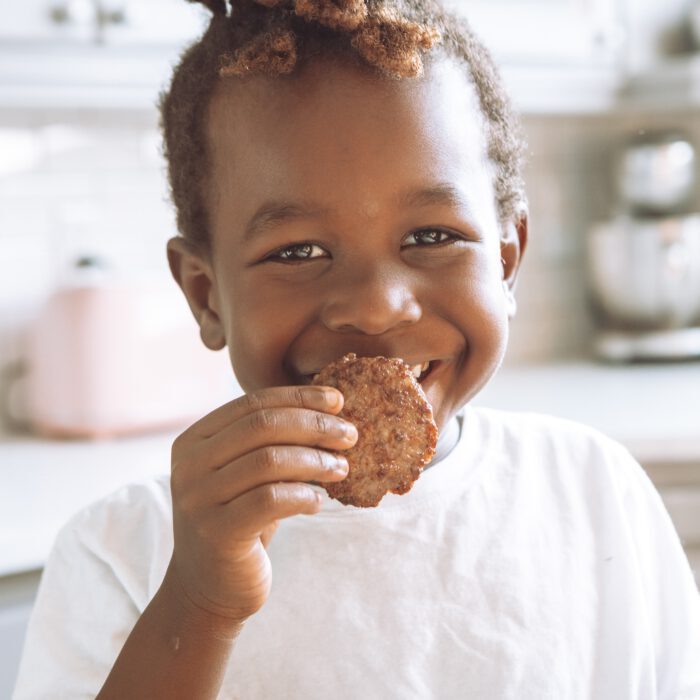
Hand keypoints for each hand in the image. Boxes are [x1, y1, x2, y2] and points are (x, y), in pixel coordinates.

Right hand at [165, 386, 356, 626]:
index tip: (337, 400)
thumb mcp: (248, 475)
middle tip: (349, 434)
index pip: (252, 403)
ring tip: (341, 468)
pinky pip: (271, 500)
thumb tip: (329, 411)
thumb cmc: (240, 521)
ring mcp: (198, 499)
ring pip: (269, 460)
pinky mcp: (216, 533)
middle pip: (262, 426)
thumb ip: (271, 443)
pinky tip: (319, 502)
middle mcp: (188, 465)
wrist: (208, 589)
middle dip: (313, 425)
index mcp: (195, 440)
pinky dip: (304, 495)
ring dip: (315, 460)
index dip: (298, 398)